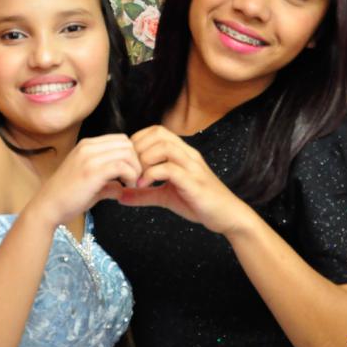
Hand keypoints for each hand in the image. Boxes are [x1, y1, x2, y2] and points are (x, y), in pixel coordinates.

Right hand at [30, 134, 141, 227]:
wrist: (47, 207)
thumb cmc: (66, 197)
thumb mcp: (89, 184)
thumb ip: (107, 182)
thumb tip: (121, 188)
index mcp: (87, 146)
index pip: (120, 140)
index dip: (131, 155)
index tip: (131, 173)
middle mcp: (88, 146)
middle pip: (127, 143)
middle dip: (136, 161)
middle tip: (134, 179)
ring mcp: (89, 157)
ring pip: (127, 153)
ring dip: (135, 169)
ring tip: (131, 184)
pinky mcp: (92, 171)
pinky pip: (122, 166)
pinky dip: (130, 176)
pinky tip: (126, 187)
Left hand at [120, 125, 252, 235]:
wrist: (227, 216)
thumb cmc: (197, 202)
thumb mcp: (165, 196)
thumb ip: (143, 193)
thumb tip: (119, 196)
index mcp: (182, 152)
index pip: (156, 130)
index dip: (138, 140)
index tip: (128, 160)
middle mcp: (188, 154)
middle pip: (158, 134)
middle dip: (138, 149)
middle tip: (129, 168)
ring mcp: (192, 166)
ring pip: (164, 147)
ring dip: (144, 160)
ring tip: (136, 177)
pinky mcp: (194, 182)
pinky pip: (170, 169)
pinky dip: (151, 175)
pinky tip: (143, 185)